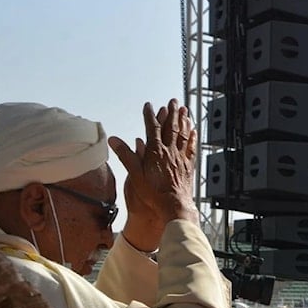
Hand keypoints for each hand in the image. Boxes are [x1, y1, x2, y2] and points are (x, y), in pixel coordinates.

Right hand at [109, 99, 198, 251]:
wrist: (174, 205)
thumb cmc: (154, 193)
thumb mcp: (135, 175)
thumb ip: (126, 155)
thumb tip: (113, 140)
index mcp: (156, 152)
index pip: (152, 128)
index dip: (150, 115)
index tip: (149, 105)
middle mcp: (170, 152)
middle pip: (171, 127)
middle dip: (171, 113)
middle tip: (173, 101)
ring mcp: (181, 158)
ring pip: (183, 134)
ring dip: (184, 120)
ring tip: (185, 110)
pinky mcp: (189, 165)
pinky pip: (191, 147)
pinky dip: (192, 137)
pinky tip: (193, 131)